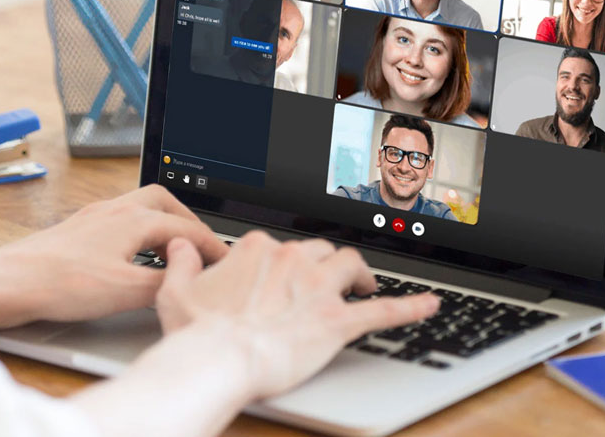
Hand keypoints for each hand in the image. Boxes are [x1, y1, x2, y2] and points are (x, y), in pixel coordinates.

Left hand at [0, 185, 228, 323]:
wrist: (10, 282)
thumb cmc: (61, 283)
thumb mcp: (126, 291)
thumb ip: (164, 284)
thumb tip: (186, 282)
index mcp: (131, 219)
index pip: (185, 227)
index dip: (210, 245)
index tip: (225, 261)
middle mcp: (112, 210)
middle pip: (162, 202)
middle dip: (187, 222)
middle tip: (201, 246)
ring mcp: (92, 219)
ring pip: (138, 209)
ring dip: (161, 225)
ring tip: (172, 251)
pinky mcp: (76, 232)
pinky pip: (119, 222)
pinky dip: (138, 234)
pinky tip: (132, 258)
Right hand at [156, 231, 438, 398]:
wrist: (219, 359)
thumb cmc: (197, 332)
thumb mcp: (175, 292)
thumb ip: (180, 263)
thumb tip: (179, 244)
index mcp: (257, 250)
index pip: (279, 245)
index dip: (284, 261)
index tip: (281, 274)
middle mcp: (292, 259)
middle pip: (319, 250)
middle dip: (324, 263)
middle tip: (327, 280)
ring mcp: (318, 288)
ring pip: (350, 265)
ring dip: (359, 273)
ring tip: (363, 284)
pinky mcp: (338, 321)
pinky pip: (384, 311)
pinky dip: (410, 307)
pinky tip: (429, 305)